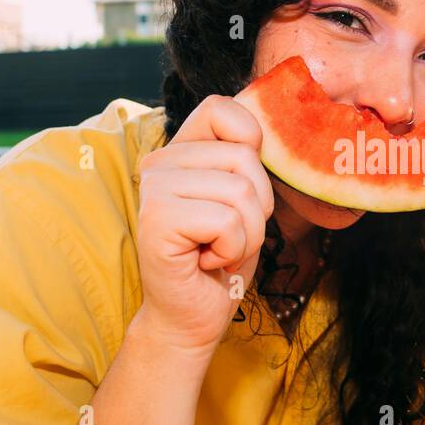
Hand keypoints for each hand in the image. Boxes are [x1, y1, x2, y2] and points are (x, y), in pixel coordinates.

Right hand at [133, 94, 275, 363]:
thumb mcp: (243, 200)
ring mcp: (154, 188)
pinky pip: (227, 221)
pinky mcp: (157, 220)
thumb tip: (271, 126)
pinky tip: (206, 262)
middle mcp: (159, 162)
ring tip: (218, 250)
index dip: (250, 141)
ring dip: (246, 233)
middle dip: (256, 207)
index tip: (244, 188)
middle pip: (244, 158)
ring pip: (241, 191)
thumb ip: (245, 161)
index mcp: (179, 150)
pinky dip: (232, 250)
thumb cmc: (221, 258)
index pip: (221, 108)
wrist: (192, 317)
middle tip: (229, 235)